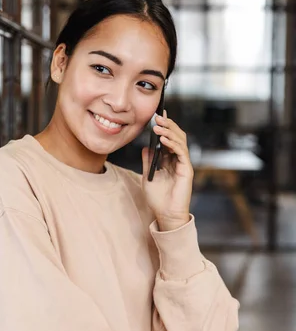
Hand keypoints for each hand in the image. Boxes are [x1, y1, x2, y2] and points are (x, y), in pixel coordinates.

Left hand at [142, 111, 192, 230]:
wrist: (165, 214)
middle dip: (168, 125)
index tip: (157, 116)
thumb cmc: (157, 199)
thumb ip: (148, 161)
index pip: (169, 139)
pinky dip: (173, 144)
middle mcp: (178, 160)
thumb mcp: (147, 176)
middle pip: (176, 136)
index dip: (165, 127)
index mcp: (169, 160)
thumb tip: (145, 147)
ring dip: (169, 132)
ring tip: (158, 127)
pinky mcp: (186, 170)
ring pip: (180, 141)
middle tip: (158, 117)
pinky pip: (181, 152)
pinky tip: (164, 140)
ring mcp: (183, 164)